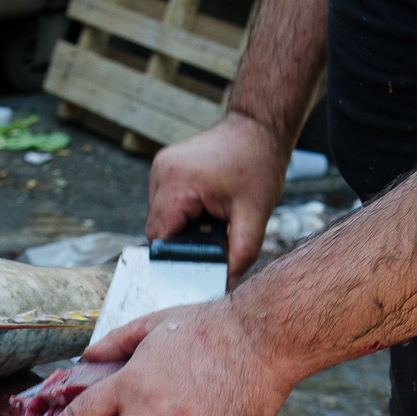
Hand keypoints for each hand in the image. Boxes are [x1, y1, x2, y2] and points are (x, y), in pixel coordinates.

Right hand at [147, 112, 289, 283]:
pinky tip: (205, 206)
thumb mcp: (255, 215)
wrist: (259, 128)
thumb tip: (227, 285)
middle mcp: (162, 172)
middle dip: (183, 241)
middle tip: (213, 237)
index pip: (160, 238)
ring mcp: (161, 167)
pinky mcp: (165, 167)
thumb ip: (240, 254)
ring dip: (182, 226)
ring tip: (212, 218)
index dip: (177, 256)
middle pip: (158, 229)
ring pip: (160, 218)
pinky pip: (165, 203)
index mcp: (177, 183)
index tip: (198, 264)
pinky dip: (182, 212)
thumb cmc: (259, 165)